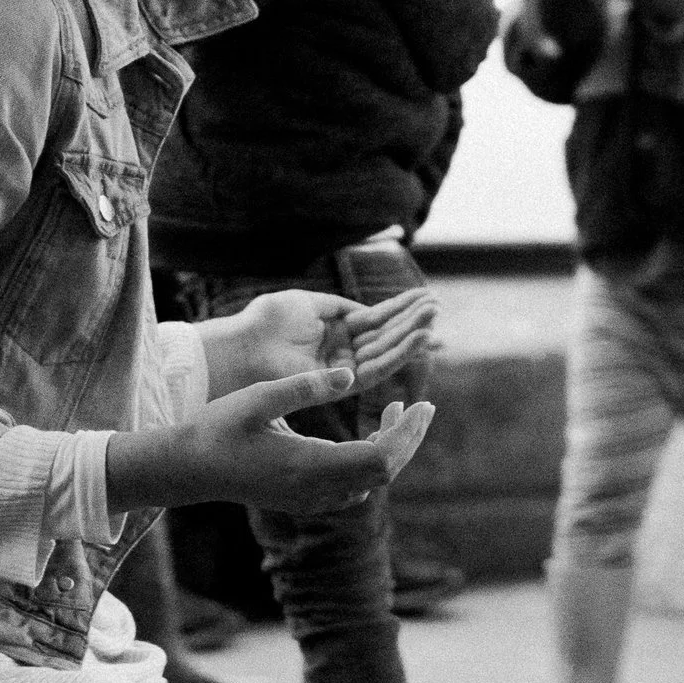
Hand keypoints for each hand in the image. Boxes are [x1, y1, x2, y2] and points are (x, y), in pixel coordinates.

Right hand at [106, 368, 433, 521]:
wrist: (187, 468)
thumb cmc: (218, 428)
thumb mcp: (260, 396)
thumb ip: (306, 387)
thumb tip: (351, 375)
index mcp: (309, 466)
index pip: (380, 459)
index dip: (407, 434)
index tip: (422, 404)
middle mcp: (315, 490)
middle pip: (383, 473)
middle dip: (407, 439)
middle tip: (422, 405)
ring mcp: (309, 500)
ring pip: (370, 482)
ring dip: (390, 449)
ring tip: (396, 411)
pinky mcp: (303, 500)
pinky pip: (352, 485)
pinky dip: (369, 460)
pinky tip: (365, 435)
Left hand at [207, 284, 439, 403]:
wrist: (245, 346)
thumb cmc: (267, 322)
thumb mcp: (309, 303)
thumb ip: (340, 306)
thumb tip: (364, 310)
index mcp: (333, 331)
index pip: (375, 320)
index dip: (400, 309)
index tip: (426, 297)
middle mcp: (341, 352)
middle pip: (384, 336)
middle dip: (411, 320)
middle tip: (438, 305)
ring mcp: (341, 369)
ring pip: (385, 352)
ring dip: (411, 335)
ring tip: (435, 318)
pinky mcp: (340, 385)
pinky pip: (376, 369)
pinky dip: (399, 354)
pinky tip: (419, 338)